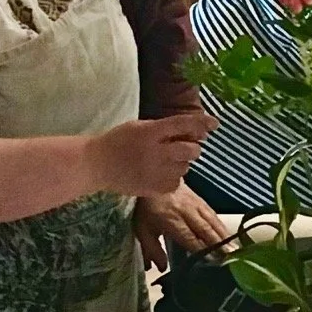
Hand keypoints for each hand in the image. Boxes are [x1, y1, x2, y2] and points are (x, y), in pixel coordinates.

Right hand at [86, 113, 213, 198]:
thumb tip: (194, 133)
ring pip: (185, 167)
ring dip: (181, 163)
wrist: (97, 164)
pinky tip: (159, 174)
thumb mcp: (140, 126)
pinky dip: (173, 178)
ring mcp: (155, 172)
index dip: (202, 123)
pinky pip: (176, 183)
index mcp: (151, 132)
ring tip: (164, 161)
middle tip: (183, 147)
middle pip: (191, 149)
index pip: (183, 124)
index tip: (215, 124)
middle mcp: (156, 152)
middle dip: (192, 147)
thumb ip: (164, 128)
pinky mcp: (154, 188)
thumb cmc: (118, 142)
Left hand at [134, 185, 228, 269]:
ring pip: (213, 222)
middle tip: (231, 259)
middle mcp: (186, 212)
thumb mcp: (142, 229)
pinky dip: (223, 227)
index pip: (189, 238)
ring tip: (236, 250)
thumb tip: (162, 268)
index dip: (202, 250)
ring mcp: (196, 205)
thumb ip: (152, 249)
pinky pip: (214, 216)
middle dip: (219, 245)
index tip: (212, 262)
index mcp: (171, 220)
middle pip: (206, 230)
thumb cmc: (147, 207)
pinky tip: (230, 237)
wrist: (154, 176)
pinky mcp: (202, 201)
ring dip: (225, 237)